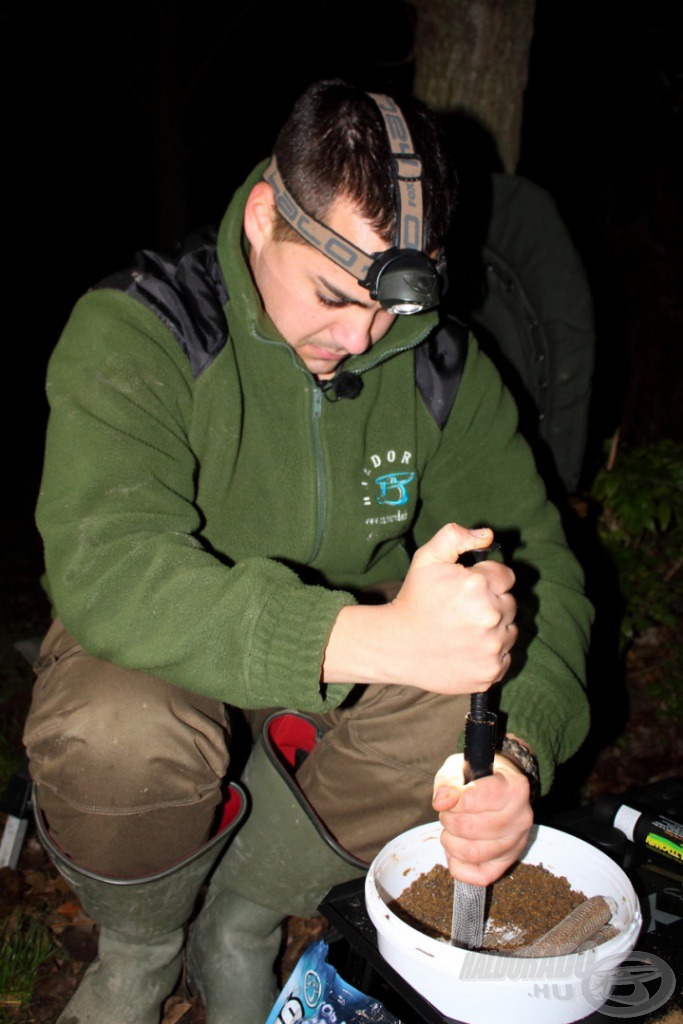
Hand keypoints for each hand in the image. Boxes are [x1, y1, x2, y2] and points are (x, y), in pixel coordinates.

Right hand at [387, 523, 516, 692]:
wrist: (396, 646)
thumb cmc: (413, 599)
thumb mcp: (427, 559)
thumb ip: (455, 537)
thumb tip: (488, 535)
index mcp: (477, 585)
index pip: (506, 576)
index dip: (487, 580)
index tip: (469, 589)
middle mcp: (490, 616)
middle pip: (510, 603)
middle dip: (492, 603)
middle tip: (464, 611)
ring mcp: (492, 647)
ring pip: (510, 631)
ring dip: (494, 629)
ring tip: (465, 630)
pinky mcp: (491, 672)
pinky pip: (505, 656)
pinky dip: (492, 653)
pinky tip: (468, 649)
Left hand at [432, 752, 533, 886]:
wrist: (502, 788)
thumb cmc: (478, 777)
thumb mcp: (460, 767)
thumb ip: (448, 782)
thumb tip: (441, 802)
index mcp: (515, 788)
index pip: (473, 799)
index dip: (452, 801)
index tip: (448, 798)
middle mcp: (521, 817)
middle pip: (470, 828)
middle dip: (448, 820)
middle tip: (447, 813)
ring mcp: (517, 843)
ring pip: (474, 853)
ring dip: (450, 842)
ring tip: (450, 830)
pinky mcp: (508, 862)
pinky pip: (480, 877)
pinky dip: (459, 866)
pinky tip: (457, 848)